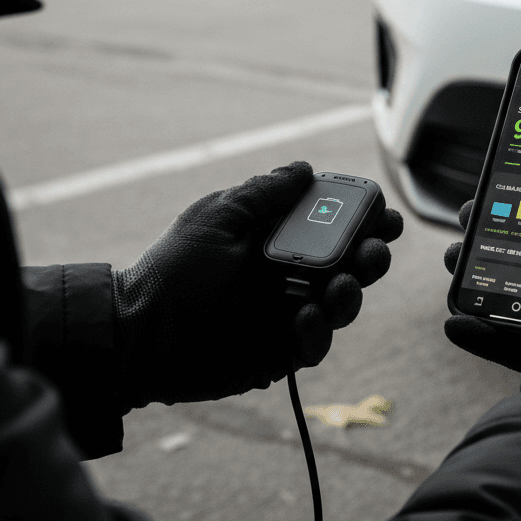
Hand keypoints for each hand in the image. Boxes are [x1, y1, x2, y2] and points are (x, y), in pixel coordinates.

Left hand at [112, 161, 403, 409]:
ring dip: (352, 293)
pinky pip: (315, 345)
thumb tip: (305, 168)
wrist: (137, 335)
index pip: (333, 225)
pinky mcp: (279, 352)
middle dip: (371, 255)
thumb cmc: (172, 270)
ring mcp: (286, 314)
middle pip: (349, 263)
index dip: (363, 218)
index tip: (383, 214)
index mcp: (276, 238)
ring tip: (341, 286)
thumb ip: (263, 194)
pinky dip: (318, 333)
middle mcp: (289, 274)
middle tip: (374, 251)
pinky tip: (304, 319)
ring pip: (342, 304)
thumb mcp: (216, 218)